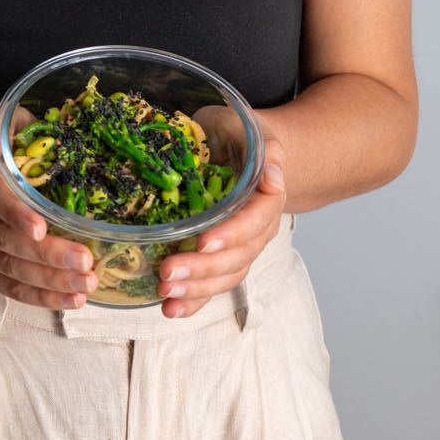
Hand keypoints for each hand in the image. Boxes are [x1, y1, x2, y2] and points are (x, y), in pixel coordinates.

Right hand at [0, 111, 98, 309]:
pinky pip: (10, 288)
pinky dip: (41, 298)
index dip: (14, 214)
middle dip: (45, 255)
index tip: (41, 228)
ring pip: (8, 269)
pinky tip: (72, 300)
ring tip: (86, 285)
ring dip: (49, 281)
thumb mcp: (4, 123)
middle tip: (84, 261)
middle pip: (3, 240)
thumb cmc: (7, 144)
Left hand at [156, 110, 285, 320]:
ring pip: (225, 277)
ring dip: (196, 289)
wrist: (237, 146)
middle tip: (168, 272)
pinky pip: (211, 285)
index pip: (255, 222)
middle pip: (237, 257)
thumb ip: (266, 149)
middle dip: (202, 268)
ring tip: (165, 292)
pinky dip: (193, 301)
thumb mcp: (249, 129)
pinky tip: (171, 310)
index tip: (202, 240)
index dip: (231, 234)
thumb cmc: (239, 134)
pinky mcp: (218, 258)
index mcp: (266, 199)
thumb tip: (274, 178)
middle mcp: (256, 230)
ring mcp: (238, 248)